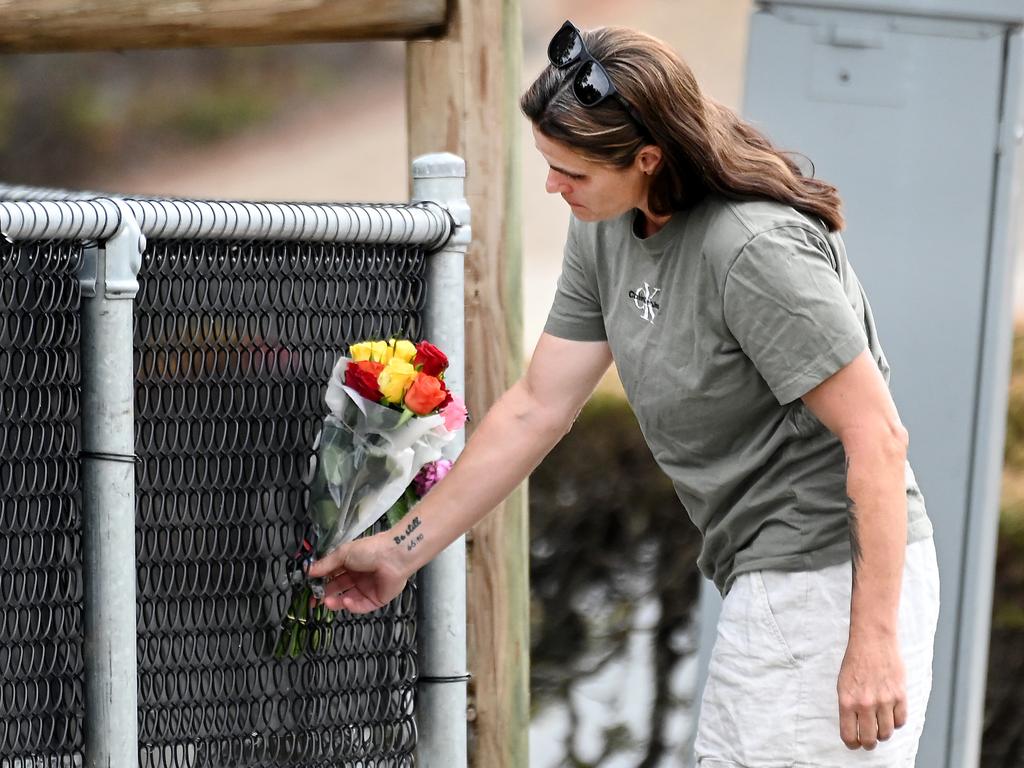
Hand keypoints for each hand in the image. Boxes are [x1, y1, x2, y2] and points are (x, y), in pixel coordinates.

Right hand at [307, 532, 408, 613]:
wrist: (395, 556)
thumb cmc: (370, 549)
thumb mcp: (343, 554)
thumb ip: (325, 564)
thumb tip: (309, 570)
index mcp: (350, 562)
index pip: (331, 575)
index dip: (320, 582)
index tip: (310, 588)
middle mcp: (358, 575)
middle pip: (339, 589)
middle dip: (327, 594)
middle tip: (316, 600)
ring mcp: (367, 588)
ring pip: (348, 599)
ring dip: (337, 602)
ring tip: (328, 602)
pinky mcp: (377, 599)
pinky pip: (362, 606)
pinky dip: (353, 606)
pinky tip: (347, 601)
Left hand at [837, 633, 906, 749]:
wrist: (873, 641)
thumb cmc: (855, 662)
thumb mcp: (843, 685)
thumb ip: (848, 707)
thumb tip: (853, 728)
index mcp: (847, 701)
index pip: (849, 735)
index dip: (852, 744)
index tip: (854, 744)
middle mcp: (865, 703)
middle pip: (869, 739)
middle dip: (868, 743)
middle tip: (869, 740)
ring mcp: (884, 700)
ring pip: (886, 733)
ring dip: (883, 733)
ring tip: (879, 726)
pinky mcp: (900, 696)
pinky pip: (901, 721)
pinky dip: (896, 722)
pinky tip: (891, 715)